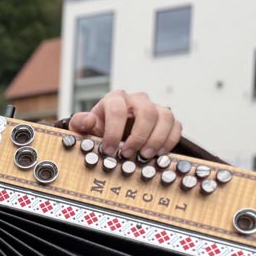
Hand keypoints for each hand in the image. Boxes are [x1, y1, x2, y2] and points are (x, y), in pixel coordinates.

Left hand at [67, 90, 181, 159]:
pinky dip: (169, 140)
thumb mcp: (84, 127)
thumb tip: (88, 120)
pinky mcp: (165, 118)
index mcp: (115, 99)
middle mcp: (136, 100)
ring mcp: (153, 107)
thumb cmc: (99, 128)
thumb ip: (80, 123)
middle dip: (139, 136)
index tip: (110, 150)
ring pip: (165, 117)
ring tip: (145, 156)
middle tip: (130, 154)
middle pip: (146, 111)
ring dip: (157, 139)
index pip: (117, 109)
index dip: (114, 131)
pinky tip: (159, 153)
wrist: (113, 131)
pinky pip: (176, 125)